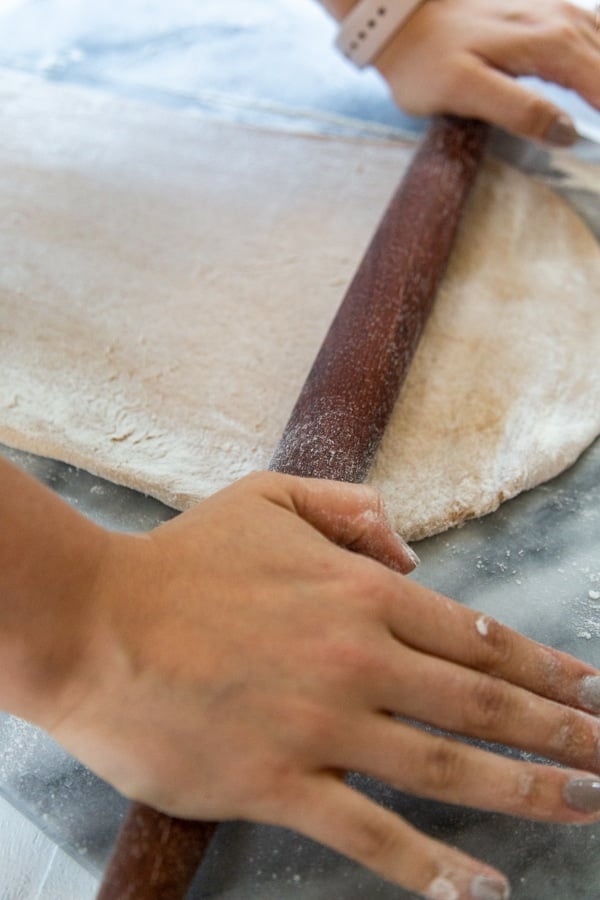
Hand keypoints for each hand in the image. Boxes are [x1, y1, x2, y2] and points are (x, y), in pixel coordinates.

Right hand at [49, 472, 599, 899]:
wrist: (95, 623)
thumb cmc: (181, 559)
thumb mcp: (268, 497)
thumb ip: (350, 507)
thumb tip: (410, 546)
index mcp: (360, 591)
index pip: (475, 635)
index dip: (541, 666)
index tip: (588, 689)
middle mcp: (359, 659)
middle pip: (483, 704)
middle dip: (560, 732)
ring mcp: (323, 724)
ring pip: (449, 767)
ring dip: (526, 791)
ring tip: (581, 807)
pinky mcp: (279, 783)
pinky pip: (372, 833)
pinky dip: (431, 865)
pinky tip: (479, 887)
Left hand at [375, 0, 599, 144]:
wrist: (398, 17)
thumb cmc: (425, 60)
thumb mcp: (464, 91)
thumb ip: (518, 110)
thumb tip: (567, 132)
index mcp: (550, 44)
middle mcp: (561, 20)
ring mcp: (554, 10)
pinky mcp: (543, 11)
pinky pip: (590, 30)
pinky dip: (598, 55)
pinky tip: (594, 73)